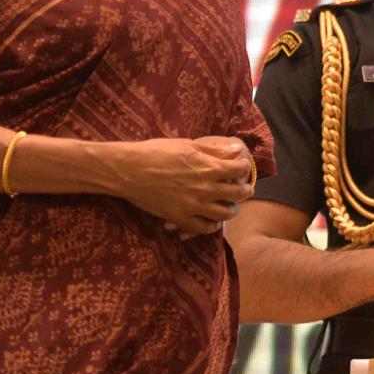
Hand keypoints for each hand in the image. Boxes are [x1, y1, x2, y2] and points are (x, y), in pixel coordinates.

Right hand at [111, 137, 253, 236]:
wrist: (129, 170)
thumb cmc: (157, 152)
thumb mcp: (189, 146)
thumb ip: (215, 151)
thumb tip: (238, 150)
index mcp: (208, 167)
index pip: (240, 170)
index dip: (244, 168)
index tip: (242, 168)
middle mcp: (205, 188)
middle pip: (238, 194)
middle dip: (245, 190)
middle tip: (245, 189)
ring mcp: (193, 206)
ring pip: (225, 214)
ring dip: (232, 209)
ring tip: (231, 205)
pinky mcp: (180, 218)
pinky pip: (204, 228)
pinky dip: (212, 225)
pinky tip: (212, 219)